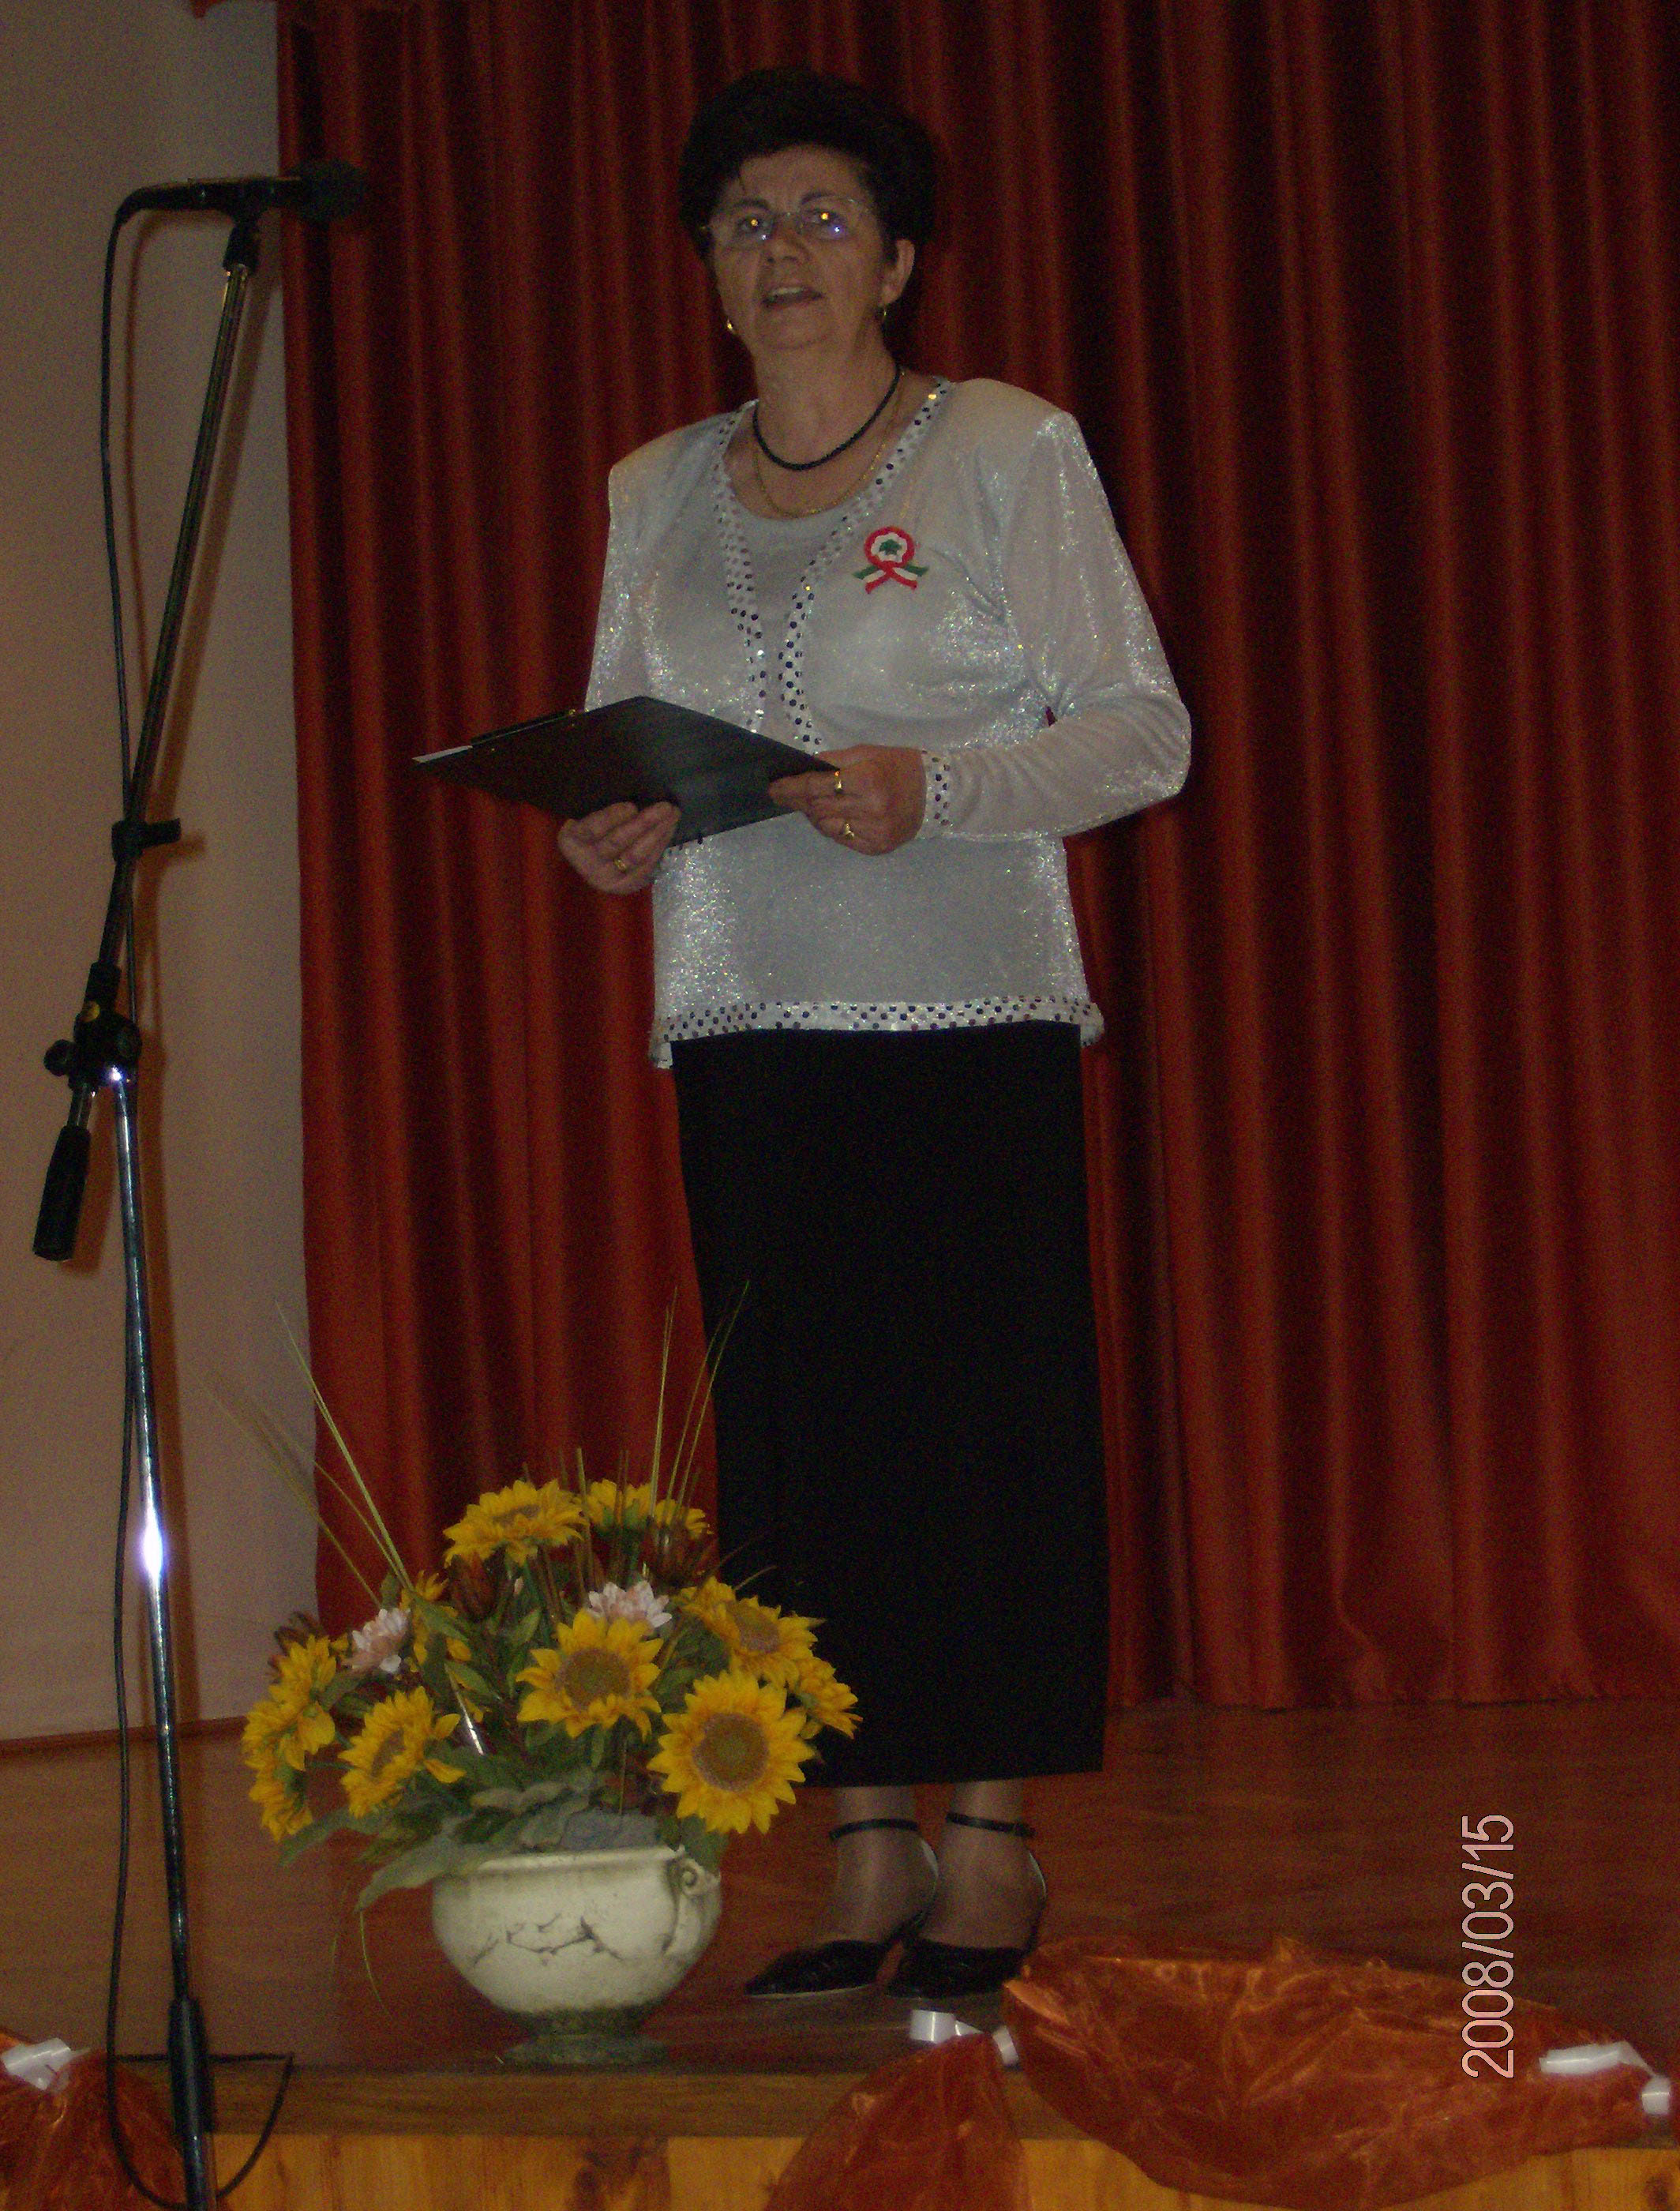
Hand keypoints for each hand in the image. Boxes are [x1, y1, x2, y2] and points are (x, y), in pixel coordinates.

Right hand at [557, 800, 679, 892]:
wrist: (587, 862)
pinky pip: (645, 867)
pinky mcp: (624, 886)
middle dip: (644, 823)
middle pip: (617, 842)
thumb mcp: (586, 818)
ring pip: (635, 856)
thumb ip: (602, 811)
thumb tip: (634, 801)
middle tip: (665, 806)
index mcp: (571, 842)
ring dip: (658, 834)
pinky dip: (659, 848)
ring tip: (672, 816)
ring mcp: (606, 878)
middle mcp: (586, 863)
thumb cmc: (589, 832)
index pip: (593, 829)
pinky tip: (669, 831)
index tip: (632, 806)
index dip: (612, 817)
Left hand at [768, 746, 925, 854]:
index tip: (774, 788)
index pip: (817, 786)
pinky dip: (832, 827)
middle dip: (799, 801)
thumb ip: (834, 761)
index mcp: (868, 780)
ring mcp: (874, 832)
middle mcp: (871, 809)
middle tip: (787, 795)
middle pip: (818, 808)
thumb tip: (803, 770)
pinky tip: (835, 817)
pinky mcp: (877, 847)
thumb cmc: (899, 766)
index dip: (792, 788)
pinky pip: (842, 839)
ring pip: (826, 827)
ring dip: (815, 815)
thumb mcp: (868, 752)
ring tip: (815, 804)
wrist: (936, 793)